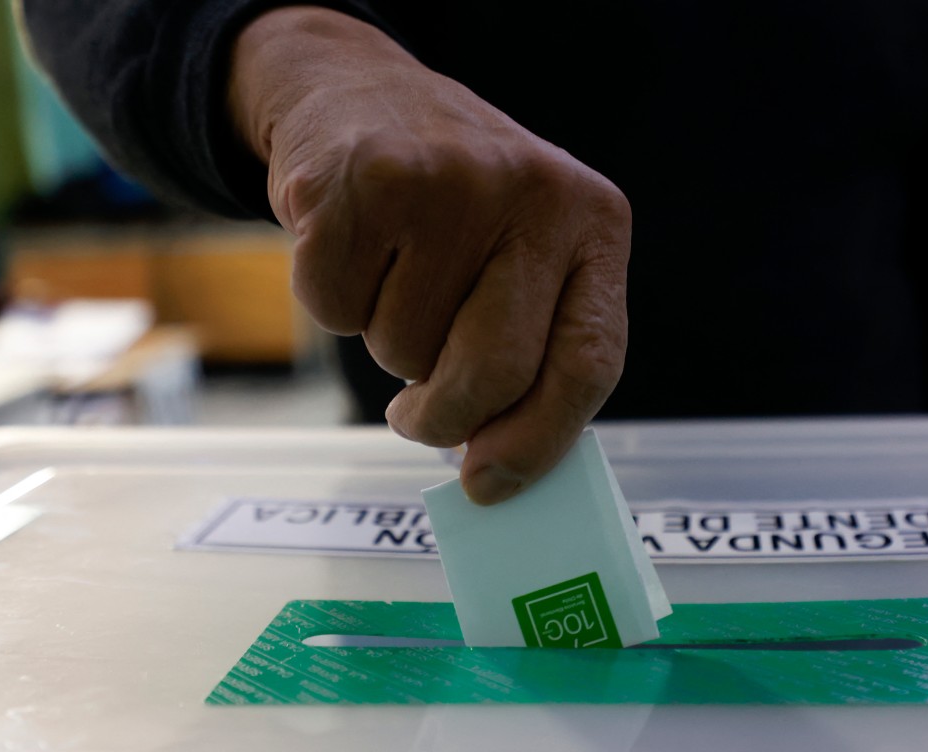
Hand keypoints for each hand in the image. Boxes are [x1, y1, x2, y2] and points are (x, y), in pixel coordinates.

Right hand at [229, 7, 629, 503]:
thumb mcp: (523, 253)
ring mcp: (449, 184)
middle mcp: (533, 195)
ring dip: (388, 343)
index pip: (588, 359)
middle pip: (496, 372)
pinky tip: (354, 248)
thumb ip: (532, 346)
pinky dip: (334, 304)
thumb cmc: (453, 207)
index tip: (491, 483)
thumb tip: (497, 471)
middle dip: (445, 418)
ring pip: (406, 351)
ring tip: (395, 276)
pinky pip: (337, 312)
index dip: (540, 439)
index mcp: (593, 223)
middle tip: (419, 419)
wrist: (358, 93)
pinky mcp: (362, 183)